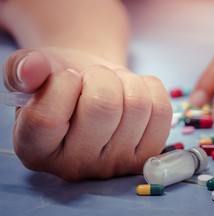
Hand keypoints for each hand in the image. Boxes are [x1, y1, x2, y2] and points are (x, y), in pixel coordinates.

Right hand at [3, 47, 171, 180]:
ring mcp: (115, 164)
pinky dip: (150, 87)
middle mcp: (75, 166)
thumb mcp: (34, 71)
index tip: (68, 78)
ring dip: (126, 81)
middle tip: (94, 80)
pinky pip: (162, 110)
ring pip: (137, 105)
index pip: (48, 118)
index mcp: (37, 150)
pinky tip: (133, 92)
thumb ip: (21, 69)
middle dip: (101, 77)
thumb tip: (32, 70)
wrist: (92, 87)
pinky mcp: (146, 154)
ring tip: (114, 86)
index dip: (63, 83)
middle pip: (104, 107)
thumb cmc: (62, 80)